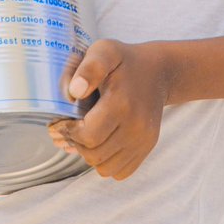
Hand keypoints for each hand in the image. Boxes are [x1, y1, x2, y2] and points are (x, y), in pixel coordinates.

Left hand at [47, 39, 172, 180]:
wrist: (159, 72)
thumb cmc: (125, 61)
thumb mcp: (105, 51)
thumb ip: (89, 68)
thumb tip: (74, 91)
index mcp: (122, 103)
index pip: (88, 136)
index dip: (70, 132)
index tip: (65, 120)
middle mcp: (136, 127)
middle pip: (94, 155)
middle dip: (77, 143)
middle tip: (74, 127)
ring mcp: (144, 140)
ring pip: (105, 168)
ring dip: (91, 155)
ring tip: (88, 135)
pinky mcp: (147, 148)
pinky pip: (120, 171)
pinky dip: (107, 162)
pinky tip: (103, 142)